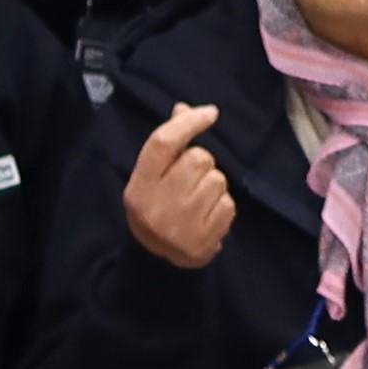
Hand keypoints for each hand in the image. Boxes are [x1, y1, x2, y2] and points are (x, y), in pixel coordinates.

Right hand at [121, 98, 234, 268]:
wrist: (157, 259)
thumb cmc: (155, 206)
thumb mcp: (151, 177)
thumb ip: (167, 145)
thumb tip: (184, 109)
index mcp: (139, 186)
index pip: (163, 143)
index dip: (188, 122)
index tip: (210, 113)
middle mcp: (157, 205)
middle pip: (198, 158)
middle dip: (202, 162)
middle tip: (192, 179)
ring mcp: (181, 225)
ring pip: (218, 179)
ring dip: (214, 184)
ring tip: (199, 199)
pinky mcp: (204, 240)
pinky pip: (228, 204)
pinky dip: (223, 206)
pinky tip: (207, 215)